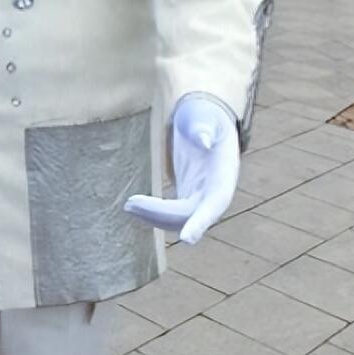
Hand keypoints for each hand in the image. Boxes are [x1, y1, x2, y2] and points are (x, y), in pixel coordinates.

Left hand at [124, 95, 238, 243]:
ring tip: (129, 205)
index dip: (202, 221)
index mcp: (224, 175)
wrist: (204, 119)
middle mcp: (215, 192)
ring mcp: (201, 196)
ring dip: (153, 217)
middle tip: (130, 204)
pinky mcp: (188, 196)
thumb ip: (203, 127)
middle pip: (189, 214)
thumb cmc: (205, 115)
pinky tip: (134, 207)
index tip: (187, 239)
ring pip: (178, 218)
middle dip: (160, 214)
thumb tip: (202, 140)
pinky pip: (172, 213)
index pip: (215, 203)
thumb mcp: (205, 116)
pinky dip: (154, 213)